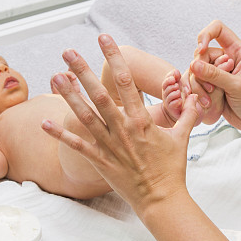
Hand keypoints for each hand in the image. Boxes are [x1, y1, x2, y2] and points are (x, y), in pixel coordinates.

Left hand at [42, 34, 201, 213]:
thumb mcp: (182, 138)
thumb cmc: (172, 169)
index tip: (105, 40)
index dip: (115, 59)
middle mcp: (123, 129)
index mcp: (142, 120)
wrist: (162, 200)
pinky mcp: (101, 163)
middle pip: (100, 94)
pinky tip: (45, 123)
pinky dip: (61, 135)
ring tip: (55, 76)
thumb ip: (187, 115)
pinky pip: (78, 146)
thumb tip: (195, 97)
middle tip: (68, 51)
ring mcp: (110, 146)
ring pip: (85, 116)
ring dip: (69, 96)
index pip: (127, 82)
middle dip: (82, 71)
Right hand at [191, 20, 240, 134]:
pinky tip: (206, 103)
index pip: (217, 29)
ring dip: (198, 84)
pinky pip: (196, 81)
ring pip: (196, 68)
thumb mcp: (236, 86)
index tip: (201, 50)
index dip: (206, 35)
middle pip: (201, 52)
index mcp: (237, 50)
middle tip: (210, 88)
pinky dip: (197, 91)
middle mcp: (225, 58)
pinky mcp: (211, 83)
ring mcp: (217, 71)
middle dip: (200, 70)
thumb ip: (215, 74)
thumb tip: (194, 64)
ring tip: (209, 100)